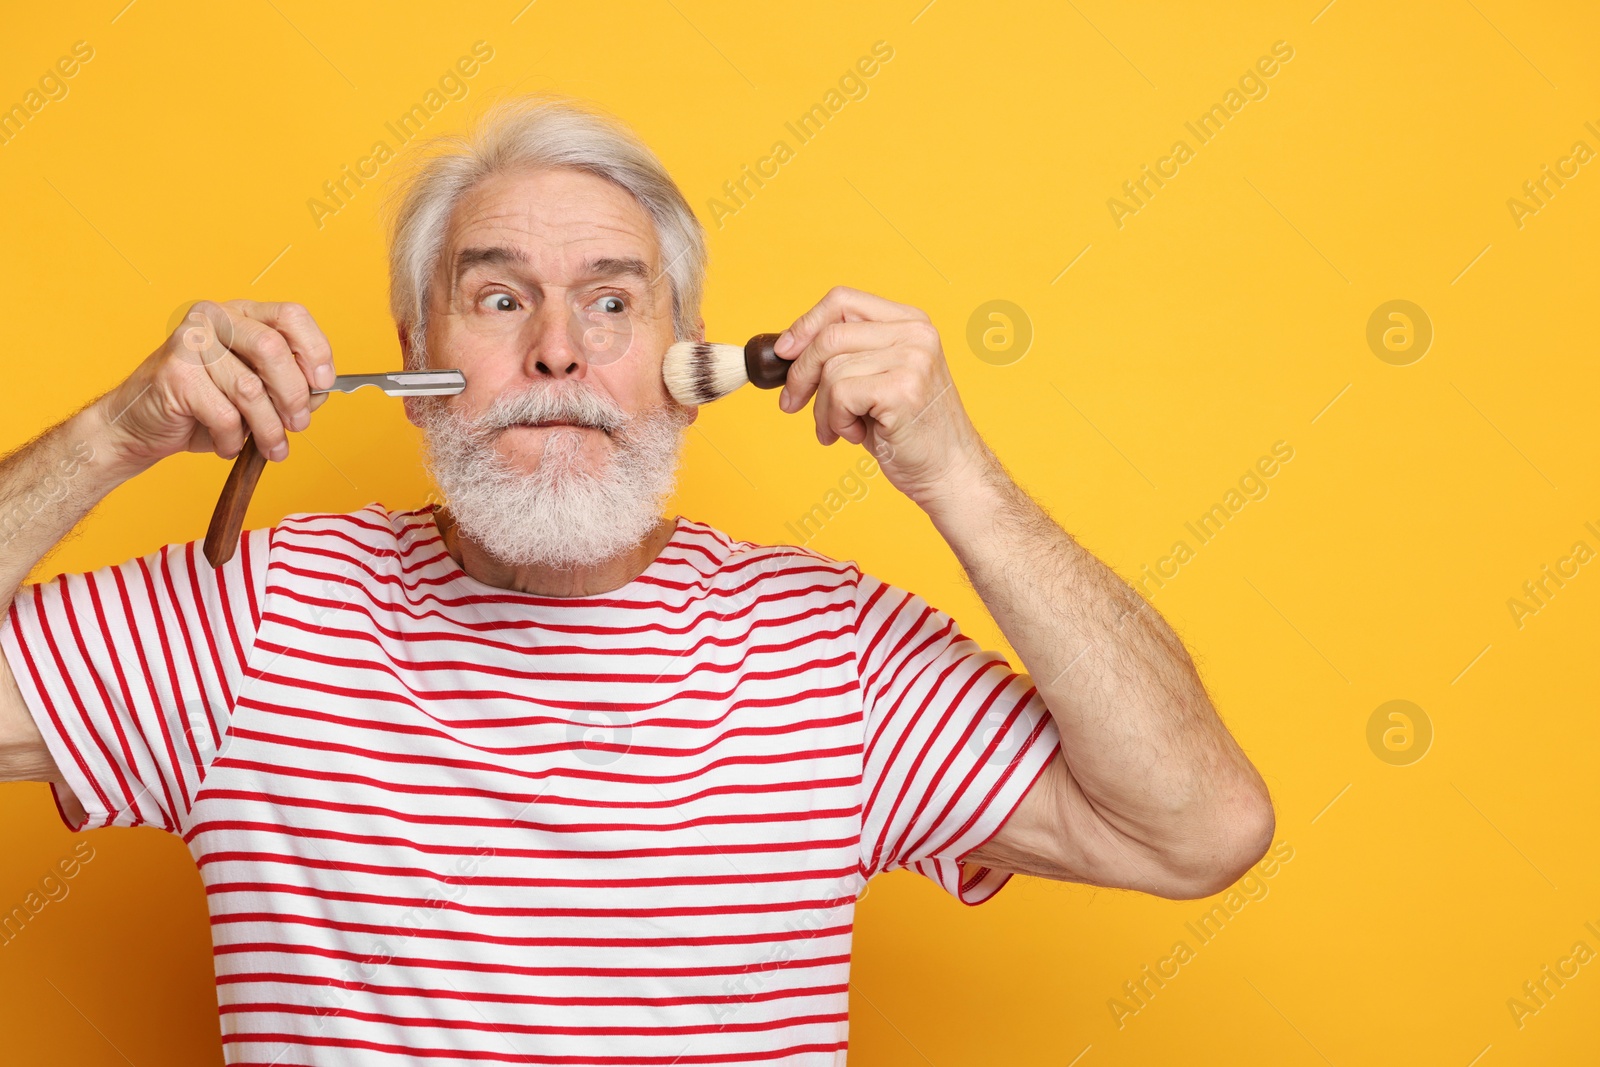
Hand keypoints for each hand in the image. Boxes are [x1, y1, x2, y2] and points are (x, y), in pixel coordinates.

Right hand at [93, 300, 335, 476]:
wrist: (139, 425)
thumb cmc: (203, 407)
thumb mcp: (256, 392)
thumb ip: (289, 384)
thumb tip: (320, 391)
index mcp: (241, 314)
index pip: (290, 315)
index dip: (315, 350)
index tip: (324, 383)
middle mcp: (214, 318)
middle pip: (272, 349)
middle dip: (293, 395)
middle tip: (299, 425)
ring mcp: (190, 342)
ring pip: (250, 390)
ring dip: (268, 429)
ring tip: (272, 447)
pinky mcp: (175, 373)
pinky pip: (224, 415)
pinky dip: (232, 440)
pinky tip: (227, 445)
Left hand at [774, 286, 989, 508]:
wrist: (948, 472)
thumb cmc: (908, 433)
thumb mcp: (876, 380)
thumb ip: (845, 356)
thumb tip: (786, 349)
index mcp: (910, 322)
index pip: (842, 300)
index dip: (805, 325)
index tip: (784, 352)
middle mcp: (915, 333)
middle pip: (829, 336)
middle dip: (800, 374)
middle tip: (791, 404)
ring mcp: (913, 358)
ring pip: (831, 371)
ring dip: (823, 409)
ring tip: (840, 430)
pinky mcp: (903, 388)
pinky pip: (840, 395)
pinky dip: (837, 422)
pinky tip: (856, 436)